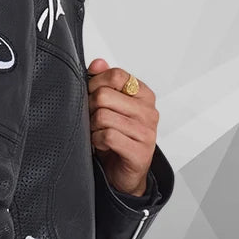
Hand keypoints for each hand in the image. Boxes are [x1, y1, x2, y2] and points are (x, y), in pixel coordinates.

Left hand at [86, 58, 158, 195]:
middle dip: (90, 108)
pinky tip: (100, 145)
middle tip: (91, 120)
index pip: (116, 75)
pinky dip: (97, 141)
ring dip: (92, 128)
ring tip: (96, 134)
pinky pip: (108, 136)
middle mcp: (148, 111)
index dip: (95, 83)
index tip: (91, 96)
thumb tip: (97, 63)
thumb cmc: (116, 140)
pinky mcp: (139, 151)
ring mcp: (146, 131)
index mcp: (143, 95)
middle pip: (104, 95)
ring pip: (103, 116)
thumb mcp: (110, 108)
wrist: (124, 175)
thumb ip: (104, 83)